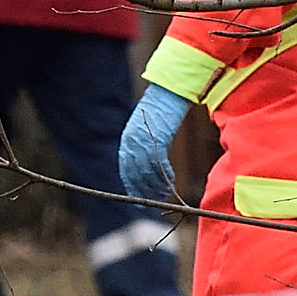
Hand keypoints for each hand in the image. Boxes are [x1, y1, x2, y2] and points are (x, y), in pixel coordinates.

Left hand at [119, 85, 192, 204]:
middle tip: (152, 201)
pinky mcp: (158, 141)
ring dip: (157, 186)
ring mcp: (144, 142)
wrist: (165, 94)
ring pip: (149, 172)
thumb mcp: (142, 129)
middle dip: (144, 190)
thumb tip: (144, 164)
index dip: (132, 185)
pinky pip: (161, 165)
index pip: (126, 169)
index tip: (136, 197)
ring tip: (164, 194)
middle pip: (136, 174)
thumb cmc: (157, 111)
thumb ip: (139, 145)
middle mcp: (132, 143)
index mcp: (127, 141)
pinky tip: (171, 182)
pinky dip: (166, 176)